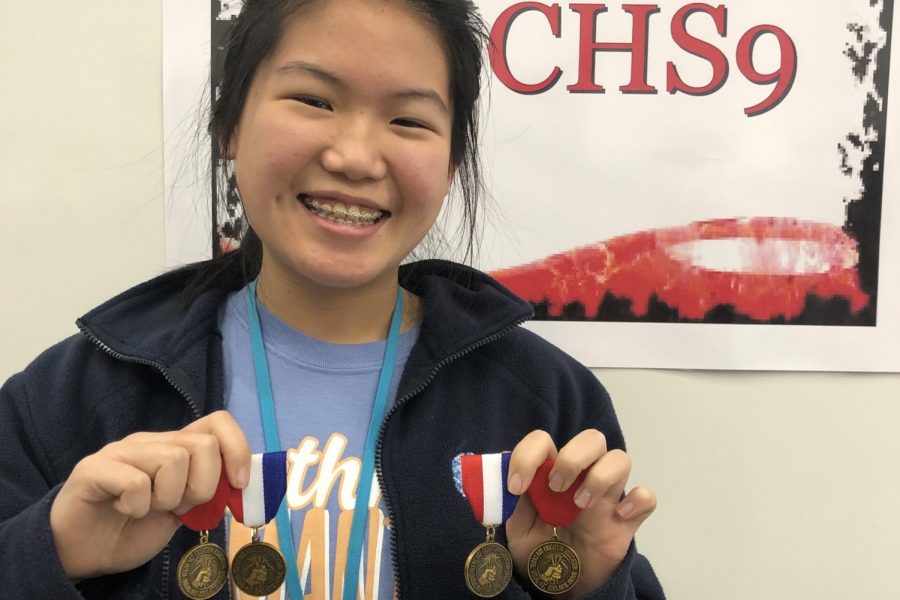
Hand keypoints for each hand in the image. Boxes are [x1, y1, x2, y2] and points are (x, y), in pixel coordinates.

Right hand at [49, 411, 250, 579]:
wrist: (83, 551)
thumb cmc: (134, 528)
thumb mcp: (183, 511)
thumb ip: (208, 492)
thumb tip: (241, 482)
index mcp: (176, 446)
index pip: (218, 422)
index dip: (237, 449)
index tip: (239, 484)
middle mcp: (151, 441)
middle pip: (203, 445)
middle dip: (202, 486)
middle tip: (177, 506)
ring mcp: (121, 451)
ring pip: (174, 460)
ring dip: (168, 498)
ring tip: (147, 508)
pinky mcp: (93, 468)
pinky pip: (136, 483)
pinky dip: (137, 507)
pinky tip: (123, 510)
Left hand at [505, 430, 655, 596]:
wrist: (559, 586)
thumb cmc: (537, 549)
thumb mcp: (516, 528)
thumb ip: (513, 503)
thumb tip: (505, 476)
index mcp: (550, 472)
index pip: (544, 441)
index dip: (529, 455)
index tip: (516, 486)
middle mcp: (581, 477)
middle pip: (592, 438)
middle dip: (573, 457)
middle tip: (556, 488)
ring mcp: (606, 497)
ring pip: (620, 459)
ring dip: (600, 476)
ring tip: (580, 505)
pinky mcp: (626, 521)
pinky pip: (646, 497)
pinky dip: (638, 500)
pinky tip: (620, 517)